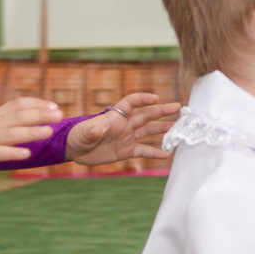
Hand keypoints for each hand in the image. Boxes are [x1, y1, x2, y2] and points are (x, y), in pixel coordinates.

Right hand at [0, 98, 64, 169]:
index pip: (19, 104)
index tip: (54, 106)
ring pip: (12, 133)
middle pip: (19, 116)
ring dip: (31, 132)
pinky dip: (13, 152)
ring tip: (48, 132)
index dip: (37, 104)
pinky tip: (26, 154)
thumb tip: (27, 118)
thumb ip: (5, 121)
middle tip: (59, 115)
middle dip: (40, 114)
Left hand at [65, 94, 182, 166]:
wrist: (76, 150)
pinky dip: (154, 152)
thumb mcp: (83, 133)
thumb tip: (96, 130)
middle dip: (162, 111)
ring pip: (149, 131)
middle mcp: (125, 125)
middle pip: (146, 115)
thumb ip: (92, 131)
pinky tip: (166, 154)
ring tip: (178, 129)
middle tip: (178, 107)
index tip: (156, 98)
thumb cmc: (78, 136)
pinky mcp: (126, 150)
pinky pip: (143, 150)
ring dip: (163, 129)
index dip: (143, 99)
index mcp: (115, 117)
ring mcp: (127, 137)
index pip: (132, 103)